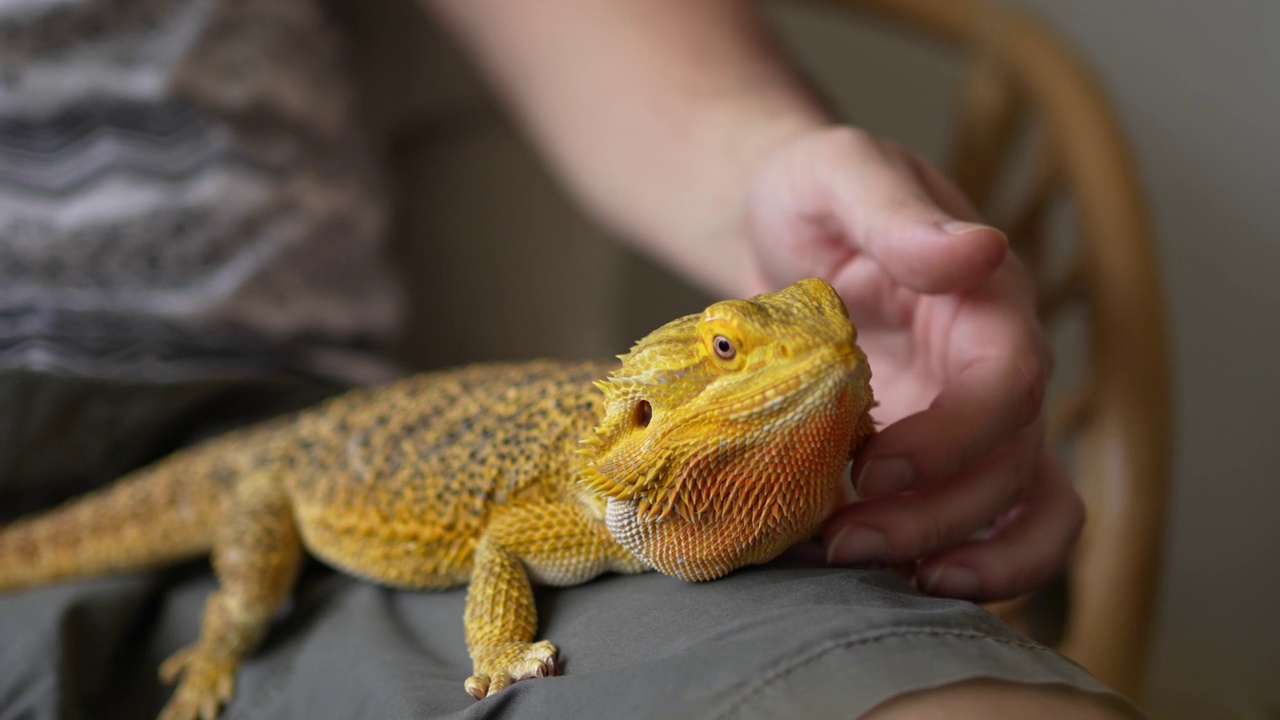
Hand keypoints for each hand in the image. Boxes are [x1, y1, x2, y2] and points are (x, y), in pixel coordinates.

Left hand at [744, 126, 1082, 601]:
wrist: (783, 226)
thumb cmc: (813, 194)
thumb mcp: (841, 174)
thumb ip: (898, 214)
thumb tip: (979, 248)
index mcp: (986, 299)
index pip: (1009, 379)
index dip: (952, 436)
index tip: (868, 466)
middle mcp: (996, 366)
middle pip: (1012, 461)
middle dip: (934, 515)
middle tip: (841, 542)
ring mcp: (976, 417)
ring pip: (1021, 507)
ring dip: (963, 556)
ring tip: (868, 574)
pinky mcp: (942, 453)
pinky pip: (992, 523)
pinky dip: (964, 563)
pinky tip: (890, 579)